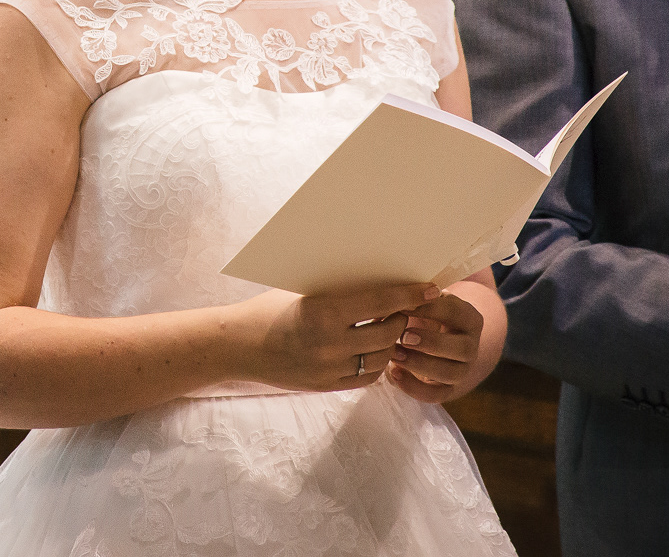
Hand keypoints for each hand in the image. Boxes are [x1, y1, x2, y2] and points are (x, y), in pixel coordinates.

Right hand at [232, 282, 438, 392]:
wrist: (238, 347)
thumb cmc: (267, 309)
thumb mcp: (302, 292)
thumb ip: (338, 292)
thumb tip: (378, 281)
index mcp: (323, 313)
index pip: (380, 303)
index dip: (408, 295)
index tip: (429, 288)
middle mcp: (329, 344)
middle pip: (387, 334)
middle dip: (402, 319)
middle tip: (406, 309)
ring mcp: (329, 369)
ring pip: (381, 358)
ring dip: (391, 343)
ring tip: (390, 328)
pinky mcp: (327, 386)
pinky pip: (366, 377)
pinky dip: (376, 362)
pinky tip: (373, 349)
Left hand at [385, 290, 484, 403]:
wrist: (434, 338)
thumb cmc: (423, 312)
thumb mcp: (423, 302)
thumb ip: (412, 300)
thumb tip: (388, 304)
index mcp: (469, 318)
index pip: (456, 312)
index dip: (430, 308)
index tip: (402, 306)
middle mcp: (471, 346)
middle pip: (463, 348)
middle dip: (432, 343)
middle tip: (403, 337)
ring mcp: (462, 370)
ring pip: (450, 373)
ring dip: (420, 364)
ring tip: (394, 355)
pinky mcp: (448, 388)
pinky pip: (437, 395)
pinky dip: (415, 387)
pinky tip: (394, 373)